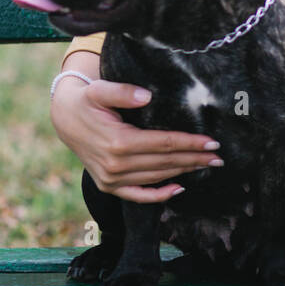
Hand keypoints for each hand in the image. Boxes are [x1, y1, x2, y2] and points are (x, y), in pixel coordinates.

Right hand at [51, 72, 224, 203]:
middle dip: (194, 158)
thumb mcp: (100, 89)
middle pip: (165, 162)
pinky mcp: (108, 186)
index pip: (163, 143)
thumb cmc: (87, 100)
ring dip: (184, 172)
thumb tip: (147, 96)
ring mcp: (111, 179)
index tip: (212, 141)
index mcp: (118, 141)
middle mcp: (116, 165)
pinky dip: (158, 195)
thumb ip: (122, 91)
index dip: (189, 143)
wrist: (65, 119)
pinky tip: (178, 188)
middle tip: (219, 156)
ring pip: (156, 177)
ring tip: (207, 165)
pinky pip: (137, 195)